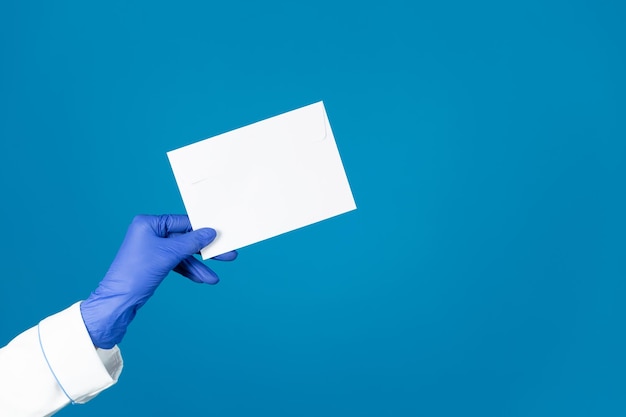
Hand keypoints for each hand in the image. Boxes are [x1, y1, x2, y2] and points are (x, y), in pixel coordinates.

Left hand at [80, 214, 236, 348]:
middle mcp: (150, 233)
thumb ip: (192, 242)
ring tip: (213, 278)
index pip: (183, 222)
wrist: (118, 302)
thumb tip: (210, 232)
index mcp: (148, 223)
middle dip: (205, 251)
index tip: (221, 236)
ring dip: (198, 266)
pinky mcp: (154, 263)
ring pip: (182, 254)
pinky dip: (188, 271)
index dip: (203, 230)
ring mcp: (152, 249)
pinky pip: (177, 264)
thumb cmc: (135, 273)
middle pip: (185, 239)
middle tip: (226, 255)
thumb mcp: (169, 254)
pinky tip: (201, 279)